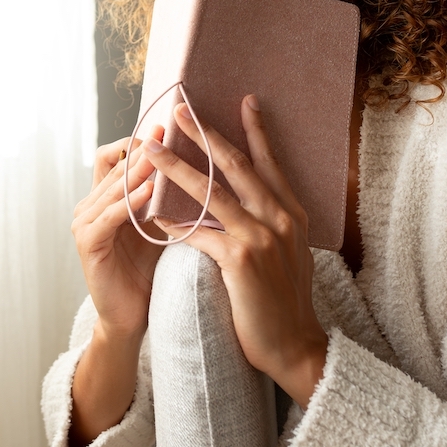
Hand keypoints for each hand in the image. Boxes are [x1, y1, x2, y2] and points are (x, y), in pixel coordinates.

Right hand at [71, 126, 167, 340]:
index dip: (138, 140)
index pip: (115, 155)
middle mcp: (89, 205)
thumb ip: (165, 194)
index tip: (168, 128)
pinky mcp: (88, 243)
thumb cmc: (151, 269)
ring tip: (161, 156)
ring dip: (137, 171)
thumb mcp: (159, 223)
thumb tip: (194, 159)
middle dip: (142, 148)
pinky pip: (108, 216)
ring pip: (111, 187)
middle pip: (113, 165)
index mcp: (105, 197)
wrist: (134, 316)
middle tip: (166, 130)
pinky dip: (129, 202)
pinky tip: (150, 192)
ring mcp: (85, 223)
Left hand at [143, 95, 328, 405]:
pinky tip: (152, 213)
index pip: (269, 163)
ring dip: (176, 168)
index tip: (245, 100)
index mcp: (291, 212)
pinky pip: (199, 233)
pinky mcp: (242, 260)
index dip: (256, 131)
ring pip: (211, 192)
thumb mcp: (286, 251)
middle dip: (205, 134)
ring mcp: (261, 236)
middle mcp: (279, 217)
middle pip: (236, 165)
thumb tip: (247, 200)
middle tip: (180, 110)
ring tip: (151, 150)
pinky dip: (174, 222)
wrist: (295, 346)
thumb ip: (270, 222)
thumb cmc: (284, 301)